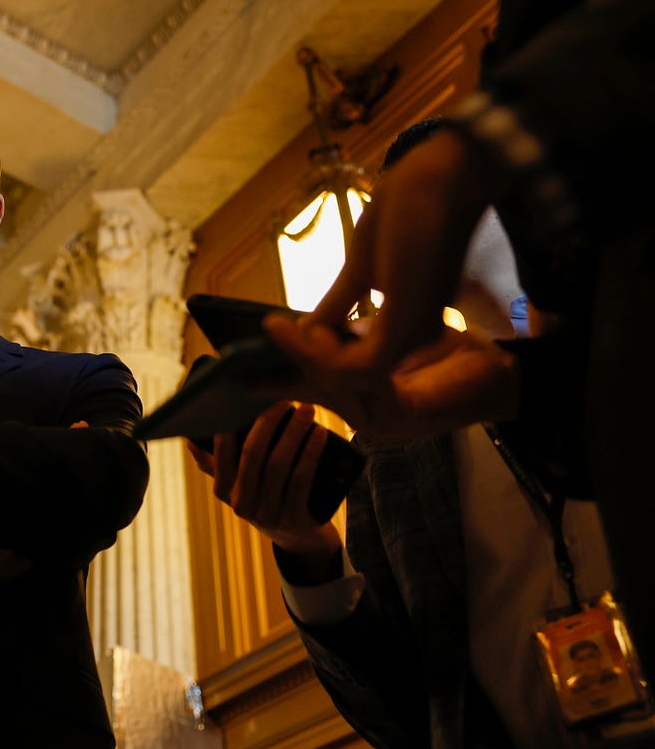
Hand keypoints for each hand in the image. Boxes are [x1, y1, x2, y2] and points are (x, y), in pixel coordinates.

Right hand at [185, 402, 342, 560]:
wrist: (300, 538)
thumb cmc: (268, 498)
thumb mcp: (241, 483)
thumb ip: (216, 464)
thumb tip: (190, 438)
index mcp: (224, 491)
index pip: (223, 450)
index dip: (236, 421)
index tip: (251, 396)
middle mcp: (241, 505)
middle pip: (252, 454)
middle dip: (269, 421)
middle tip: (286, 398)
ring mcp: (267, 515)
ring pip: (278, 464)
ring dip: (294, 432)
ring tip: (307, 410)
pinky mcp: (294, 520)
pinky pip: (300, 480)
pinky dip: (310, 453)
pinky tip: (320, 434)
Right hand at [265, 320, 518, 442]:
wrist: (509, 369)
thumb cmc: (457, 351)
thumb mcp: (390, 337)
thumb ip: (351, 337)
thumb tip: (308, 326)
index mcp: (369, 406)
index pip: (313, 391)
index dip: (277, 380)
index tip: (239, 377)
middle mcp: (373, 422)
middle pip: (314, 387)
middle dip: (280, 361)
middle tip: (254, 336)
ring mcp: (386, 423)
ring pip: (327, 385)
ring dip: (301, 353)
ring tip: (275, 325)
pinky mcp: (401, 415)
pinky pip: (352, 384)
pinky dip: (330, 358)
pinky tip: (314, 333)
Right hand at [297, 130, 498, 382]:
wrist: (437, 180)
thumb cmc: (406, 211)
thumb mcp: (359, 268)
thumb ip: (337, 303)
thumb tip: (307, 330)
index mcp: (410, 322)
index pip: (356, 357)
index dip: (313, 354)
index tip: (279, 332)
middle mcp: (416, 337)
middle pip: (349, 373)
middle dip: (303, 360)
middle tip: (270, 334)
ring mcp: (413, 337)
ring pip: (347, 376)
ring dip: (303, 355)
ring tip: (274, 327)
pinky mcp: (403, 332)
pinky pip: (350, 367)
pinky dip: (313, 353)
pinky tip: (290, 327)